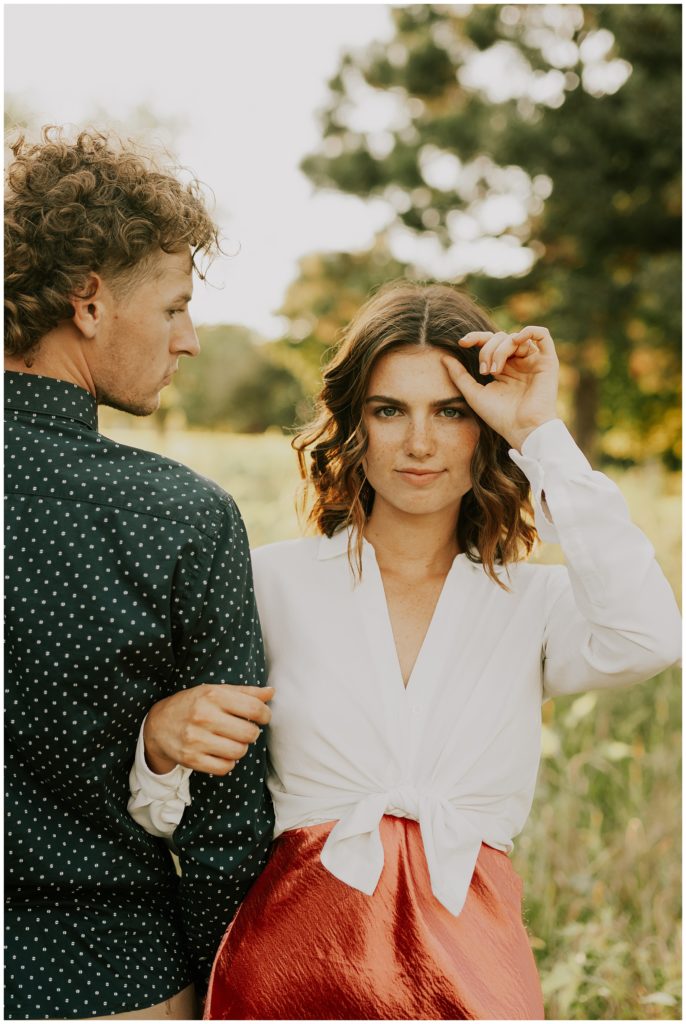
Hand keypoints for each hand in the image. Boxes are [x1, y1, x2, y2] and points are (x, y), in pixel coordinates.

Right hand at [143, 684, 273, 775]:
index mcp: (213, 695)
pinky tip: (222, 753)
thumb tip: (271, 692)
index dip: (265, 715)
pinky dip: (228, 763)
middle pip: (249, 733)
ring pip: (239, 752)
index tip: (262, 717)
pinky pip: (224, 768)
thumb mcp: (216, 691)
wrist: (158, 724)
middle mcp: (204, 716)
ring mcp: (196, 739)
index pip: (254, 709)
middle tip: (245, 730)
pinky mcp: (191, 759)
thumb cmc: (194, 704)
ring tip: (232, 741)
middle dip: (252, 733)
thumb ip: (246, 692)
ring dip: (240, 748)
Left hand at [442, 325, 558, 450]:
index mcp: (502, 368)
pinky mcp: (548, 361)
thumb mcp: (473, 393)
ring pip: (514, 337)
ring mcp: (533, 361)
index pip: (489, 342)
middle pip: (500, 338)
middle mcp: (518, 362)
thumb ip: (459, 375)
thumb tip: (443, 358)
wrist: (522, 429)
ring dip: (500, 349)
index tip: (462, 343)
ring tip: (495, 370)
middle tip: (485, 372)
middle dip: (487, 350)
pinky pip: (542, 334)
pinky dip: (529, 331)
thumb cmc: (499, 416)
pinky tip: (516, 340)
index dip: (475, 338)